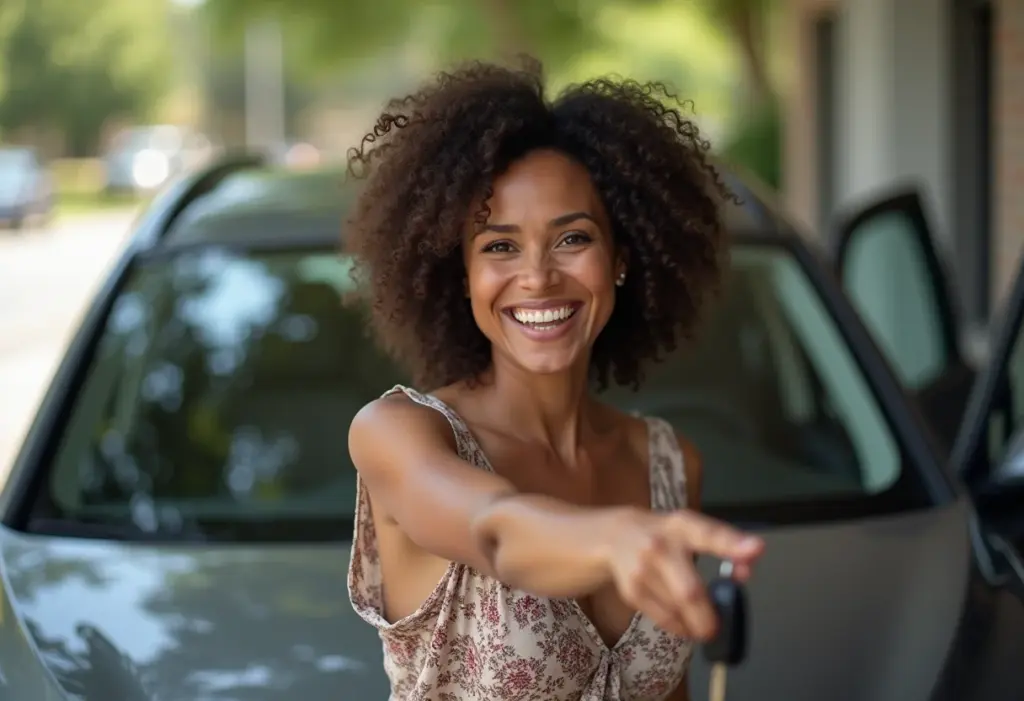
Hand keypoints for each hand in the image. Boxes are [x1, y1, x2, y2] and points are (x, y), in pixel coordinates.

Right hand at [605, 508, 764, 640]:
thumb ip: (722, 548)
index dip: (733, 543)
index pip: (710, 534)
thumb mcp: (691, 532)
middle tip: (716, 628)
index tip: (756, 549)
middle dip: (707, 617)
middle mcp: (660, 544)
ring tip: (698, 623)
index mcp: (683, 526)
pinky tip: (681, 622)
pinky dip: (677, 626)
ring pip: (678, 609)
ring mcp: (642, 568)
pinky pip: (663, 618)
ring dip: (693, 623)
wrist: (615, 535)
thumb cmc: (666, 536)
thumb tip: (745, 572)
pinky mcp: (631, 589)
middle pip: (689, 591)